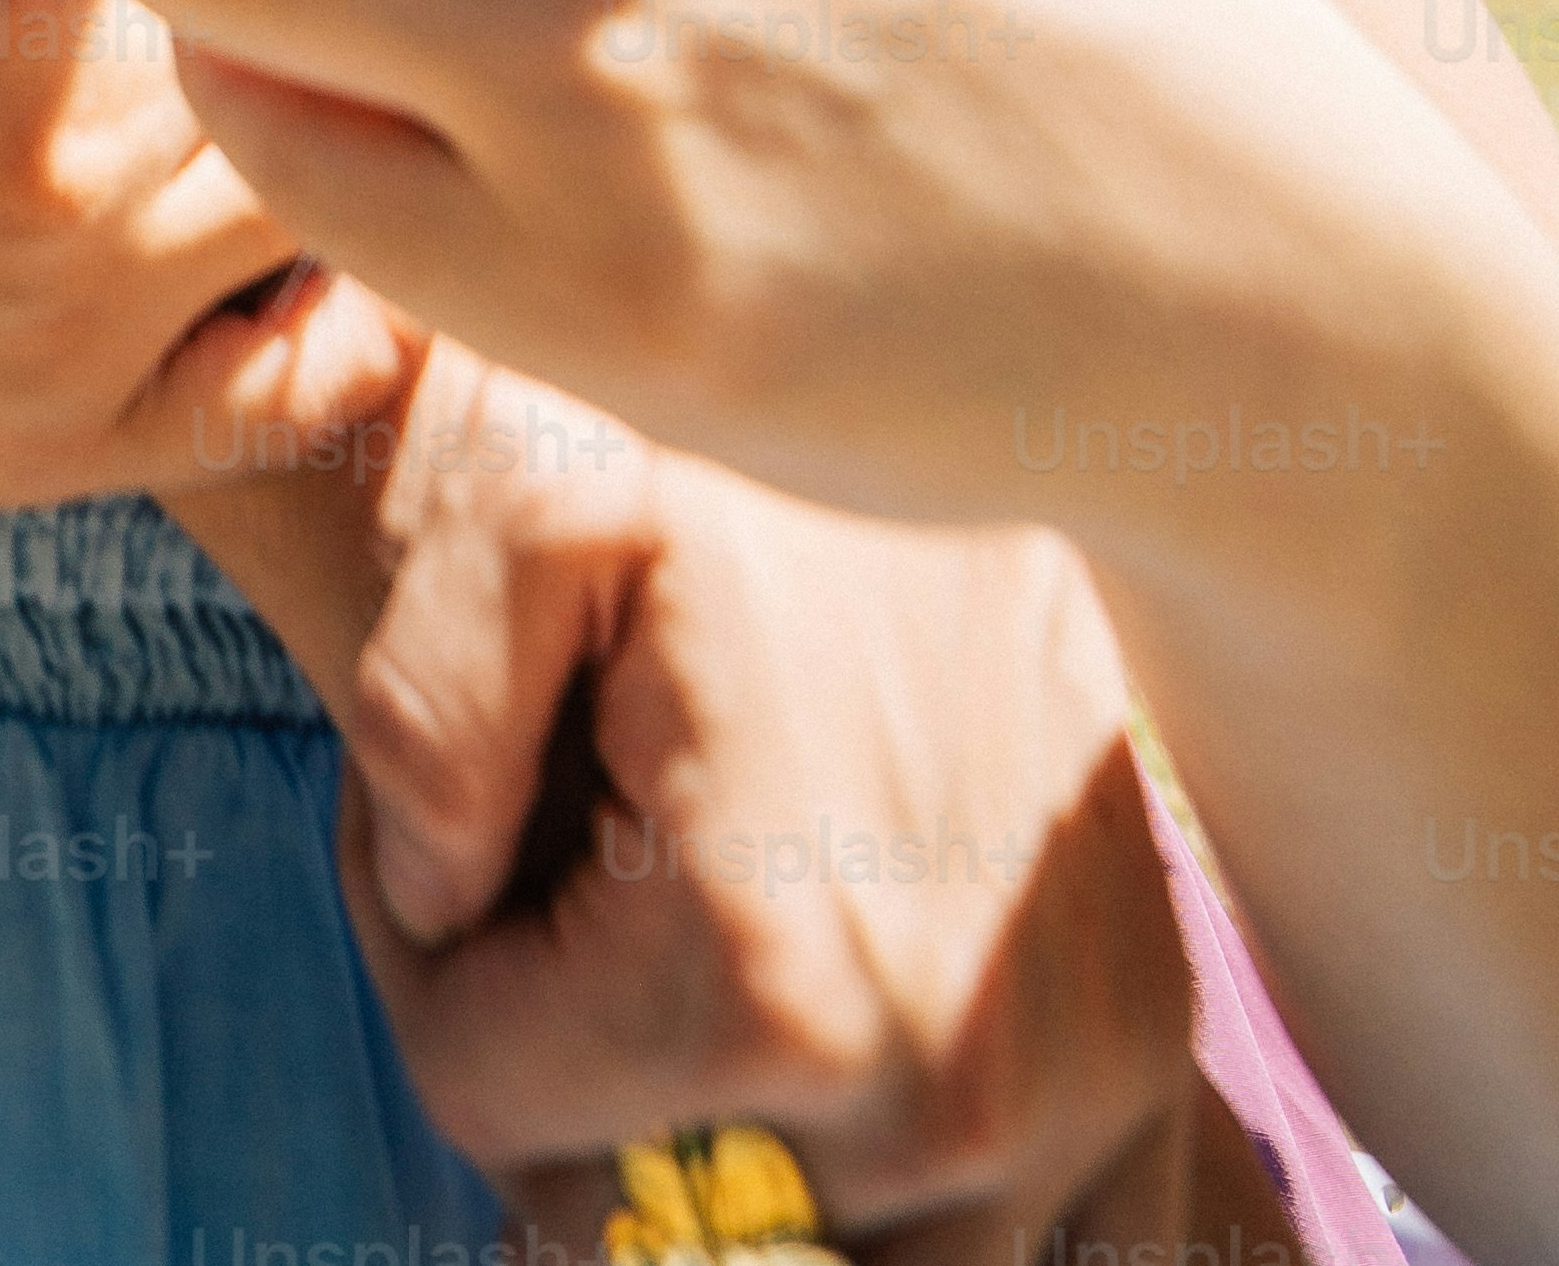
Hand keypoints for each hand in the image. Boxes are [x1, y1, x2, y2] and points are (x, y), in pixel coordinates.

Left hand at [339, 341, 1202, 1257]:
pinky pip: (992, 1242)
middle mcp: (944, 1105)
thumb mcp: (536, 489)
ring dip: (718, 1112)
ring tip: (712, 902)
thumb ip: (419, 706)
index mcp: (768, 987)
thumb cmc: (767, 446)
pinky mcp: (1140, 1080)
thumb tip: (448, 900)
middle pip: (633, 1198)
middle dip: (569, 1042)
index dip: (430, 941)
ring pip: (797, 1239)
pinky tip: (844, 1033)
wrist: (1041, 378)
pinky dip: (883, 1179)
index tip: (474, 812)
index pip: (482, 1098)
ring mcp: (1065, 1115)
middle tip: (593, 846)